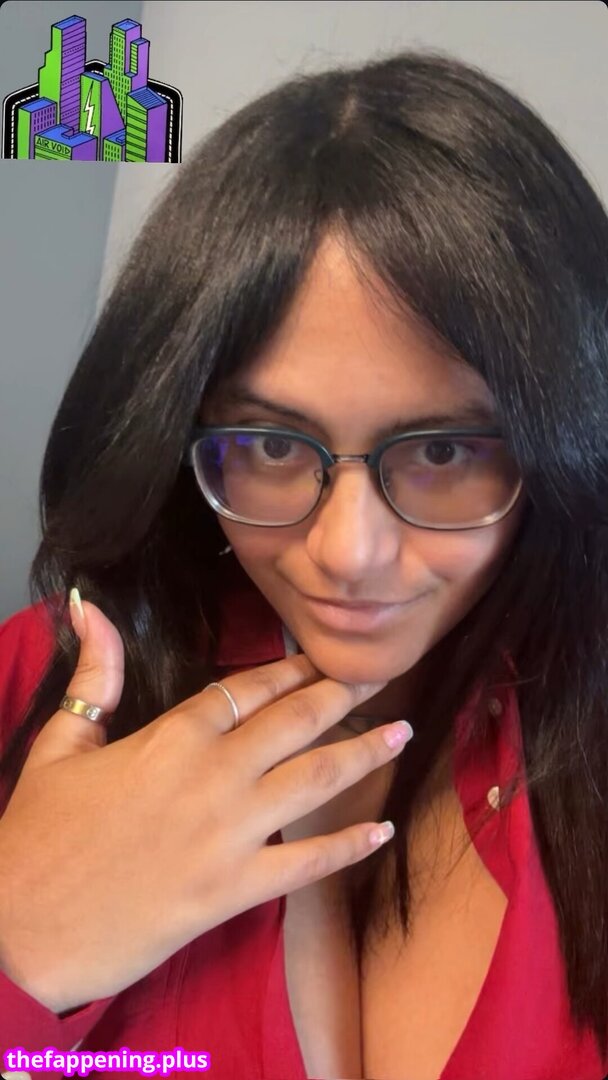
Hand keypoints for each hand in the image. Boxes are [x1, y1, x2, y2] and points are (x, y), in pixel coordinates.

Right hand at [0, 595, 411, 1013]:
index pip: (247, 688)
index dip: (290, 670)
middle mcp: (213, 775)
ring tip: (402, 734)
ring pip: (314, 781)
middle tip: (380, 676)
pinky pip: (306, 863)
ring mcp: (230, 833)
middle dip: (342, 695)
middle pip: (294, 723)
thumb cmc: (40, 835)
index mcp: (172, 736)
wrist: (25, 930)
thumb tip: (89, 605)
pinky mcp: (234, 889)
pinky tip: (381, 832)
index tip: (322, 657)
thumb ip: (94, 675)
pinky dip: (347, 847)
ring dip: (363, 754)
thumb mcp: (61, 744)